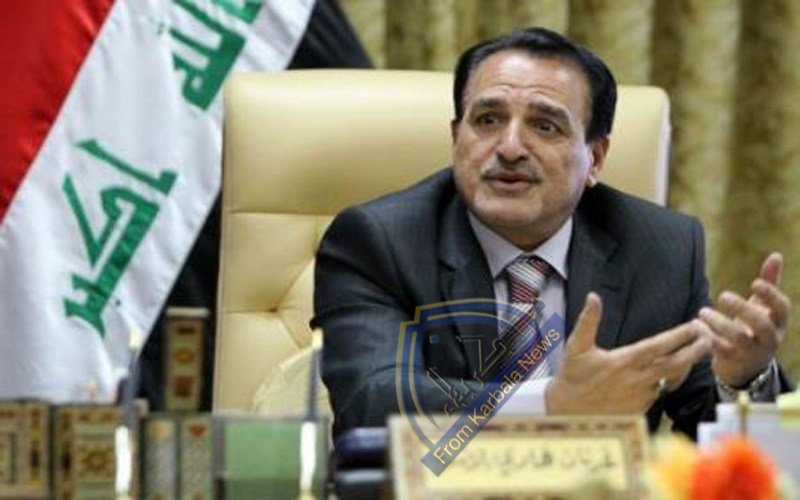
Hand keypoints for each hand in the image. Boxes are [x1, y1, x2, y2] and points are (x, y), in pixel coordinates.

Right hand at [546, 293, 710, 413]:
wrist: (568, 410)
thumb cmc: (572, 375)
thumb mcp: (576, 345)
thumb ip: (588, 320)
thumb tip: (593, 297)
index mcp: (625, 360)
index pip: (659, 346)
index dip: (680, 335)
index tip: (695, 325)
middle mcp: (637, 379)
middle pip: (676, 364)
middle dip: (695, 350)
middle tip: (709, 339)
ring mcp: (641, 395)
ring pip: (671, 379)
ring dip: (685, 365)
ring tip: (696, 352)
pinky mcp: (641, 408)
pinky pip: (659, 392)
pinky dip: (667, 381)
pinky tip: (671, 371)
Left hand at [699, 252, 790, 386]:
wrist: (747, 365)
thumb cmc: (756, 328)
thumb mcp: (763, 307)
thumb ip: (770, 282)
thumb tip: (776, 255)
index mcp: (778, 322)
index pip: (782, 309)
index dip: (771, 296)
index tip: (754, 283)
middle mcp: (769, 339)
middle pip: (761, 325)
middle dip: (743, 309)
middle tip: (722, 295)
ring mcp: (751, 352)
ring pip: (738, 339)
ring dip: (719, 323)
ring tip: (702, 311)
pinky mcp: (733, 361)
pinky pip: (720, 350)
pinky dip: (707, 337)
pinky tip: (696, 325)